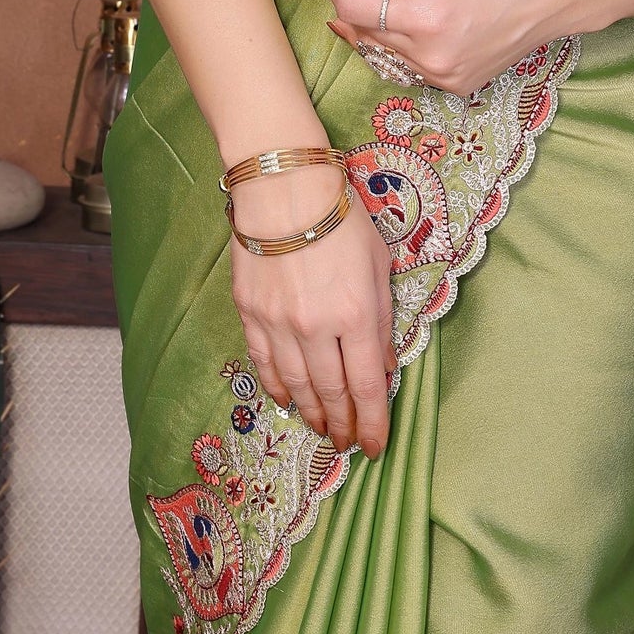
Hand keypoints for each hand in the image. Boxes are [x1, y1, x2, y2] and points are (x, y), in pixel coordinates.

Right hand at [227, 160, 395, 456]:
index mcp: (357, 314)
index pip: (366, 387)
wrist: (284, 186)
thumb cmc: (342, 217)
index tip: (377, 447)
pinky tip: (288, 403)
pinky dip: (278, 389)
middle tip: (350, 445)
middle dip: (344, 425)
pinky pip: (265, 365)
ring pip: (297, 386)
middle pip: (332, 393)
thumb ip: (382, 318)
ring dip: (312, 414)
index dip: (373, 422)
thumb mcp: (379, 264)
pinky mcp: (250, 314)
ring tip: (324, 430)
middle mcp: (316, 327)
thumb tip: (381, 366)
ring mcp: (279, 323)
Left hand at [315, 0, 579, 98]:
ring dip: (367, 22)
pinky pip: (407, 66)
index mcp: (427, 20)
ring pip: (381, 53)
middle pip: (364, 31)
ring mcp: (444, 78)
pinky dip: (394, 43)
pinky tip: (397, 21)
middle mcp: (431, 59)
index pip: (355, 5)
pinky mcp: (457, 85)